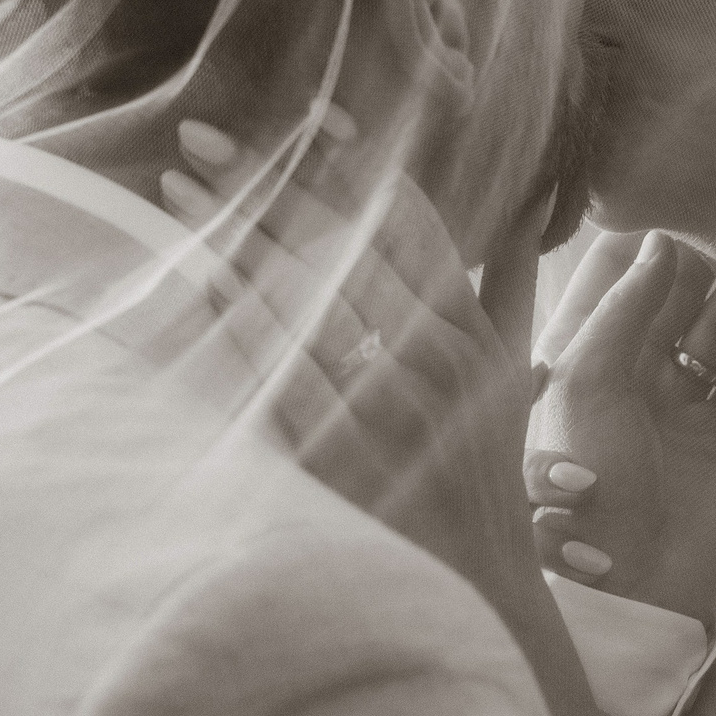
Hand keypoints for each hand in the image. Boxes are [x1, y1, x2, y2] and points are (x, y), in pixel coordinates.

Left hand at [159, 113, 542, 567]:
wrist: (472, 596)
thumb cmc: (486, 481)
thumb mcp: (515, 376)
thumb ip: (514, 284)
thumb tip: (540, 194)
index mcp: (472, 334)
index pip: (407, 222)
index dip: (348, 164)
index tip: (299, 120)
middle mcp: (431, 363)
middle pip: (338, 245)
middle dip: (265, 182)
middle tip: (198, 133)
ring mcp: (379, 408)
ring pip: (293, 296)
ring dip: (227, 235)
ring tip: (175, 187)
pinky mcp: (332, 454)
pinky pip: (269, 368)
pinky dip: (229, 316)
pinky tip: (190, 274)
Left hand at [523, 231, 715, 623]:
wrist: (629, 591)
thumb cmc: (586, 489)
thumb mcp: (587, 386)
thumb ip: (624, 312)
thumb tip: (661, 243)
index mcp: (579, 360)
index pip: (608, 279)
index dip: (640, 236)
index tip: (676, 187)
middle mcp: (627, 377)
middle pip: (670, 298)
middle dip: (704, 255)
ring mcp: (676, 406)